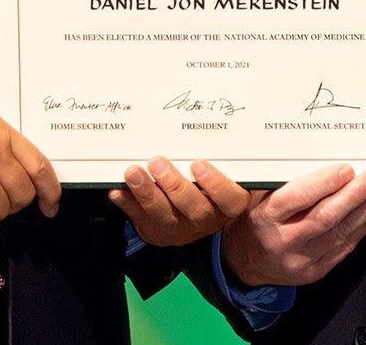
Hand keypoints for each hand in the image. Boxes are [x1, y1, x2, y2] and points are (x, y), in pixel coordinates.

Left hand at [109, 157, 249, 245]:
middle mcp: (205, 219)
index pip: (229, 199)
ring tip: (133, 173)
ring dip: (147, 193)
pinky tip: (117, 190)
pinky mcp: (156, 231)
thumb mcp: (228, 175)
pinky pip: (140, 220)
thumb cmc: (211, 186)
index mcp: (227, 205)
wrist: (195, 216)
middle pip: (193, 209)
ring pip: (164, 216)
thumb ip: (232, 162)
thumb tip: (247, 133)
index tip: (198, 164)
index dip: (215, 184)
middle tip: (157, 163)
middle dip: (173, 186)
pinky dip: (127, 204)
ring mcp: (179, 228)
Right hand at [220, 164, 365, 286]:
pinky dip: (359, 229)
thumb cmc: (255, 219)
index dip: (323, 183)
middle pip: (323, 218)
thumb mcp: (258, 198)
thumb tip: (320, 158)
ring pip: (338, 234)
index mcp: (265, 218)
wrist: (245, 263)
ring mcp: (300, 261)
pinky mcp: (315, 272)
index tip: (346, 169)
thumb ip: (283, 183)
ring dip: (363, 212)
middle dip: (352, 197)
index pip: (296, 199)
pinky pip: (342, 249)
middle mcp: (283, 241)